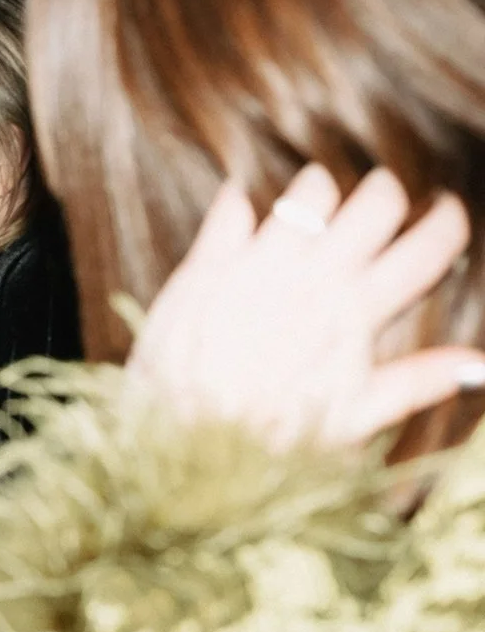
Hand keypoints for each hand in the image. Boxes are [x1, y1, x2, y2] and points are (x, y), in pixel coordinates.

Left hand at [127, 165, 484, 447]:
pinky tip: (248, 201)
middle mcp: (313, 277)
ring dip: (321, 189)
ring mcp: (257, 263)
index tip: (444, 214)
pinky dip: (244, 196)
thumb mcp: (350, 421)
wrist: (176, 442)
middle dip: (388, 194)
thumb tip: (479, 366)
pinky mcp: (207, 262)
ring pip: (312, 189)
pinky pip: (232, 204)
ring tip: (317, 205)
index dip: (445, 223)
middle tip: (380, 206)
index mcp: (356, 313)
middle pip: (378, 201)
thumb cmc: (267, 438)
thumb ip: (414, 383)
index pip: (427, 246)